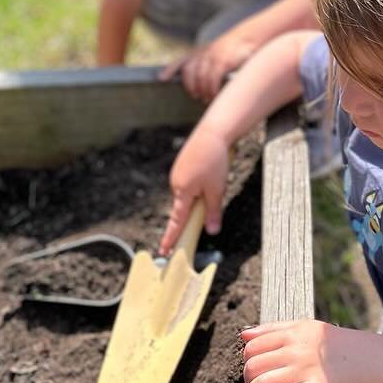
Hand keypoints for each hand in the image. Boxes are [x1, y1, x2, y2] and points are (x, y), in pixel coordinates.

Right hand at [159, 124, 227, 254]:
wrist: (213, 132)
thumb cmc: (215, 160)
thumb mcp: (217, 190)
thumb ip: (213, 212)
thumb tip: (211, 231)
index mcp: (182, 192)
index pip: (177, 221)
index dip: (171, 237)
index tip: (164, 251)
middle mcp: (176, 184)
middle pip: (186, 206)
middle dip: (198, 207)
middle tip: (214, 190)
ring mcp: (178, 173)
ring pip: (190, 193)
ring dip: (202, 192)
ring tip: (216, 174)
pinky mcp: (182, 166)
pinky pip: (191, 182)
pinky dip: (200, 182)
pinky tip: (211, 169)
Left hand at [160, 32, 256, 101]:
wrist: (248, 37)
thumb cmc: (230, 51)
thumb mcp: (214, 54)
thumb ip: (203, 65)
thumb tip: (192, 81)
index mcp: (198, 52)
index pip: (181, 60)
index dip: (170, 69)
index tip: (162, 78)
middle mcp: (203, 52)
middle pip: (189, 71)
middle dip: (190, 86)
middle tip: (196, 97)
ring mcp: (212, 56)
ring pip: (200, 77)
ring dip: (202, 91)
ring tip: (206, 99)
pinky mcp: (223, 61)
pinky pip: (213, 78)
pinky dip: (212, 89)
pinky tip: (215, 95)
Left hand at [240, 320, 372, 382]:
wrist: (364, 358)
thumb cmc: (330, 344)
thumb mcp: (304, 327)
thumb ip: (273, 329)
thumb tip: (243, 335)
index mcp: (293, 333)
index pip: (252, 348)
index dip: (247, 360)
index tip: (253, 367)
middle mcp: (297, 351)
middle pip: (253, 367)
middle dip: (247, 378)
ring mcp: (306, 371)